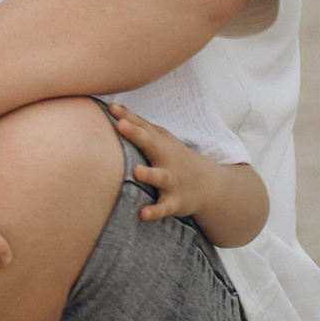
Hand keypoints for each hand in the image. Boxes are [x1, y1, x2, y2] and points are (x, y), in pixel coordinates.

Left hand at [109, 104, 208, 224]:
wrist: (208, 185)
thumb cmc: (172, 157)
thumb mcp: (161, 139)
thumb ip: (138, 125)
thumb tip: (112, 106)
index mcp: (160, 143)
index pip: (143, 127)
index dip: (128, 117)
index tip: (112, 108)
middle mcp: (166, 160)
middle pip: (151, 145)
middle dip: (137, 135)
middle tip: (121, 125)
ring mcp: (171, 181)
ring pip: (160, 177)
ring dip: (149, 174)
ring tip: (137, 171)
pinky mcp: (174, 201)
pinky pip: (164, 207)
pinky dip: (155, 211)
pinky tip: (143, 214)